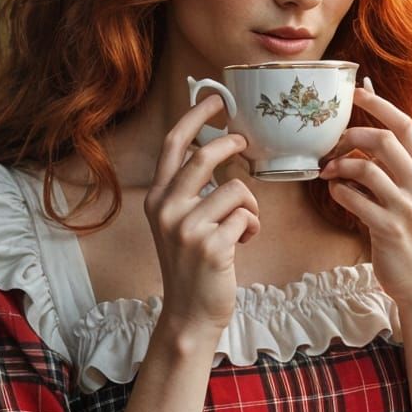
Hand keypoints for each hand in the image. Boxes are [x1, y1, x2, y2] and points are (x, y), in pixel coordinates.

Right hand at [144, 93, 259, 336]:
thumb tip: (219, 149)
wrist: (189, 314)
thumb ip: (191, 191)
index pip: (174, 144)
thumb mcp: (180, 224)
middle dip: (230, 144)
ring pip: (236, 189)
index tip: (216, 96)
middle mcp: (166, 208)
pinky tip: (243, 243)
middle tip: (245, 144)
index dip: (196, 115)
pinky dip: (252, 227)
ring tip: (243, 225)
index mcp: (158, 199)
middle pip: (204, 155)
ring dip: (250, 205)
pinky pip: (247, 216)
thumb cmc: (193, 266)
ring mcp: (186, 228)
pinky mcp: (210, 246)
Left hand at [318, 82, 411, 312]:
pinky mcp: (389, 228)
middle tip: (331, 146)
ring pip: (367, 168)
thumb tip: (366, 136)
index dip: (378, 105)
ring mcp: (407, 207)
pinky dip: (338, 192)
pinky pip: (355, 199)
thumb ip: (393, 166)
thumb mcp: (409, 194)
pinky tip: (335, 193)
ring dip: (340, 166)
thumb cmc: (407, 233)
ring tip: (327, 172)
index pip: (404, 125)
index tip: (355, 92)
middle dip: (351, 137)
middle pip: (383, 140)